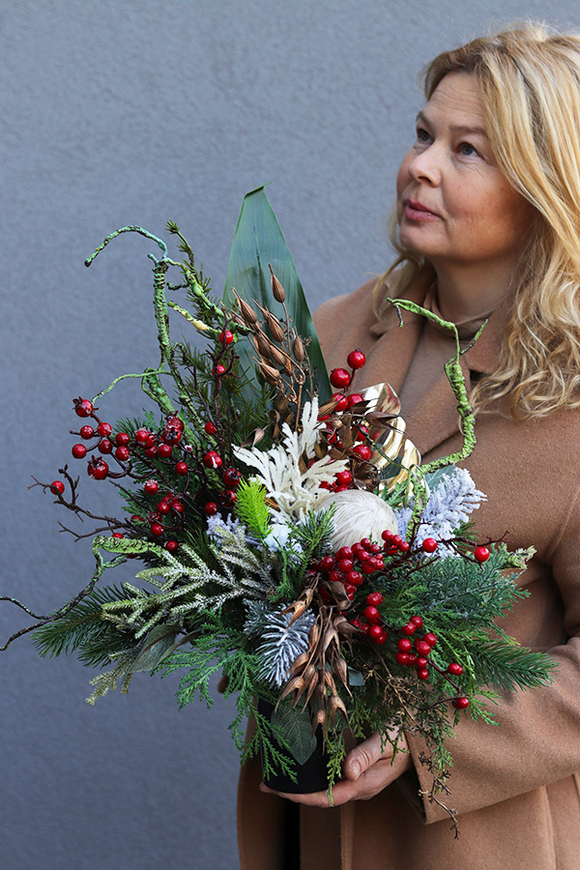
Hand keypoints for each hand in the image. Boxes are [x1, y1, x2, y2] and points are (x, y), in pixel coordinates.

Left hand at [259, 729, 411, 807]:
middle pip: (322, 796)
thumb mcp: (386, 740)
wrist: (421, 733)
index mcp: (365, 783)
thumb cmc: (403, 735)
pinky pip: (331, 778)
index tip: (279, 789)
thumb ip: (366, 755)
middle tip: (266, 783)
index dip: (302, 796)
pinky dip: (313, 775)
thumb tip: (346, 772)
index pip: (328, 797)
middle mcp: (359, 785)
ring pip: (325, 788)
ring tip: (277, 777)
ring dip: (302, 785)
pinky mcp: (358, 770)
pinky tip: (301, 766)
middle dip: (294, 792)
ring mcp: (359, 779)